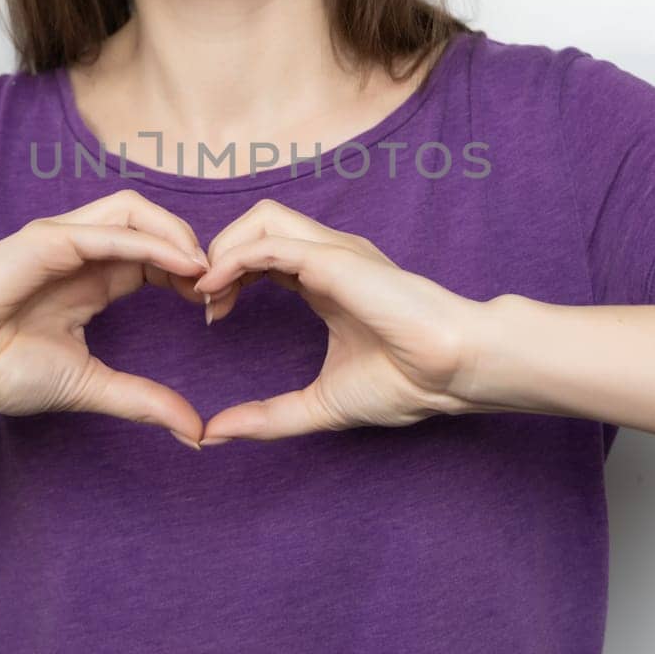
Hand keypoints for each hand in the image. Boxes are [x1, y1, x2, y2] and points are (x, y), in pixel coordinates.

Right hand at [0, 189, 211, 448]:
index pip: (156, 256)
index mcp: (92, 279)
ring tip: (204, 271)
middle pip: (153, 223)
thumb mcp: (89, 385)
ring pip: (134, 211)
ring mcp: (63, 240)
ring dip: (178, 234)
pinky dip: (151, 241)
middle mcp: (81, 252)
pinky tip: (180, 265)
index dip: (190, 272)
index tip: (214, 307)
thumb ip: (143, 400)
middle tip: (221, 287)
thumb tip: (196, 431)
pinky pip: (109, 230)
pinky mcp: (46, 240)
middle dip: (194, 248)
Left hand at [191, 199, 479, 443]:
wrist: (450, 373)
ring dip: (223, 249)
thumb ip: (267, 417)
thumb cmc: (404, 383)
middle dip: (217, 255)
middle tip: (203, 304)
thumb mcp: (319, 404)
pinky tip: (216, 290)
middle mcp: (327, 257)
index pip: (262, 255)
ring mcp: (332, 252)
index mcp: (324, 281)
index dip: (228, 277)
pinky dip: (234, 259)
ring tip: (207, 293)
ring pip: (261, 219)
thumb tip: (213, 435)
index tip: (212, 318)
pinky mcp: (334, 258)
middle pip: (255, 226)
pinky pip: (271, 243)